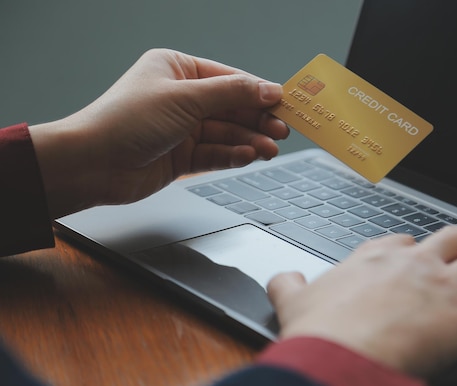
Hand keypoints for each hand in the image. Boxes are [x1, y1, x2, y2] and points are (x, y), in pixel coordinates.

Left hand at [30, 48, 288, 217]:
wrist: (91, 165)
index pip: (228, 79)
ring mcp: (181, 129)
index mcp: (177, 70)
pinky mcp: (181, 157)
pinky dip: (232, 155)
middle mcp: (181, 98)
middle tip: (282, 130)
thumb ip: (230, 94)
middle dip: (256, 120)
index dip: (258, 92)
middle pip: (230, 108)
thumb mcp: (184, 99)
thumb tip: (267, 88)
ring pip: (225, 133)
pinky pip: (214, 153)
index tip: (284, 103)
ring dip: (248, 141)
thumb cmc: (124, 121)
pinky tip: (248, 156)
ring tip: (270, 148)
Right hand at [267, 226, 456, 376]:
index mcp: (376, 258)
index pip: (403, 240)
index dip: (415, 249)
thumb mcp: (293, 302)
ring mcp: (442, 287)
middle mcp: (414, 264)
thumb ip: (288, 285)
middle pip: (453, 237)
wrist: (341, 358)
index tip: (418, 259)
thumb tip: (282, 278)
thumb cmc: (321, 332)